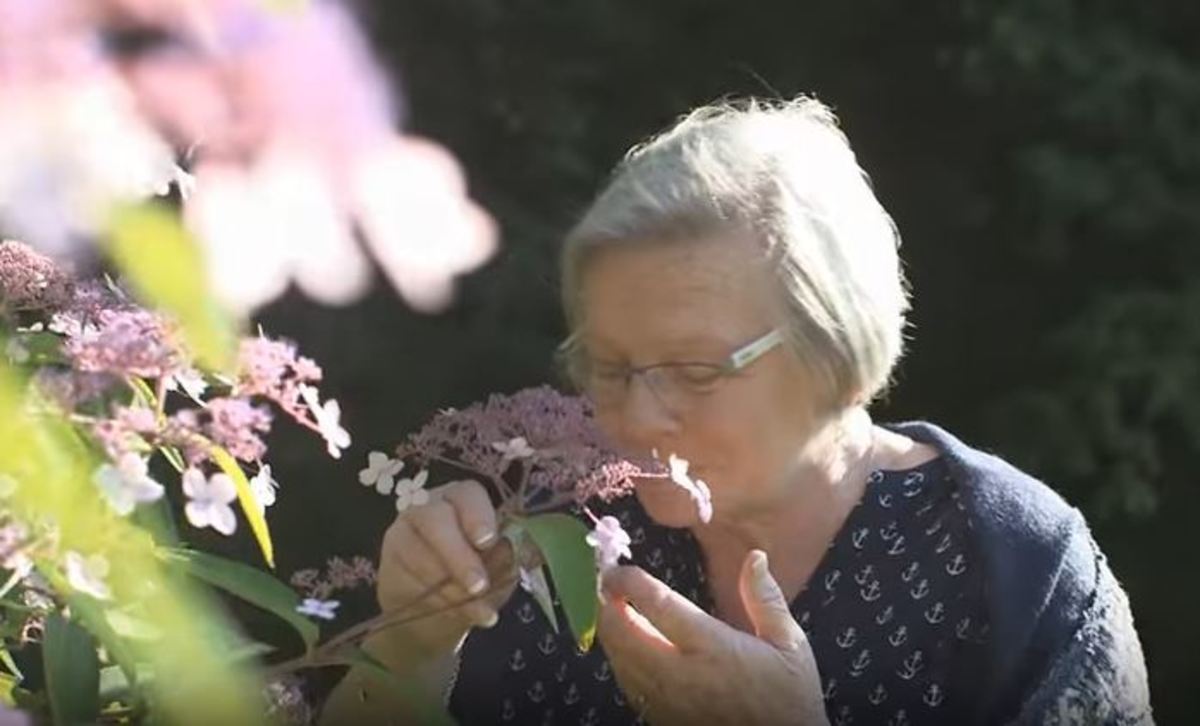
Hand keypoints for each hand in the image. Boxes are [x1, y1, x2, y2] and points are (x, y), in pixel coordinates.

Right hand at [375, 479, 516, 660]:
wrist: (434, 613)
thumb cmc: (475, 579)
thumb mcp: (498, 568)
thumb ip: (504, 558)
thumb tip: (514, 554)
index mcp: (464, 500)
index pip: (468, 495)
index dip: (478, 516)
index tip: (488, 542)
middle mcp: (429, 507)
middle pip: (436, 519)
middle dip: (459, 556)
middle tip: (478, 586)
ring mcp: (404, 531)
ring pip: (420, 554)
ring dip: (450, 588)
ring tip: (476, 612)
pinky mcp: (387, 559)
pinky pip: (407, 579)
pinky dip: (434, 602)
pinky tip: (453, 615)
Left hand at [597, 550, 828, 725]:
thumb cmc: (790, 696)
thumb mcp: (790, 645)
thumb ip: (766, 599)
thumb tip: (754, 557)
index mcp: (714, 647)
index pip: (659, 606)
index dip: (630, 583)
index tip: (619, 568)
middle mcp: (682, 674)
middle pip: (623, 634)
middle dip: (606, 605)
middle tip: (608, 583)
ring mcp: (667, 700)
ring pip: (618, 660)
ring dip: (609, 631)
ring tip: (612, 607)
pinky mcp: (660, 718)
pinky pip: (626, 683)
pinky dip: (618, 658)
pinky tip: (626, 643)